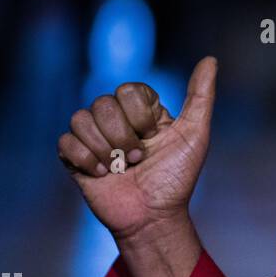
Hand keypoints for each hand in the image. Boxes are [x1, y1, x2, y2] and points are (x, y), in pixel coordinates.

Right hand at [57, 57, 217, 242]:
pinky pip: (65, 142)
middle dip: (123, 136)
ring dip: (105, 148)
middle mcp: (117, 120)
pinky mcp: (76, 158)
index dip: (140, 114)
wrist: (153, 217)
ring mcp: (95, 138)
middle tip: (138, 158)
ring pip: (81, 119)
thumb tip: (210, 60)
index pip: (129, 88)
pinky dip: (86, 159)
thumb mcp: (195, 135)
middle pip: (103, 103)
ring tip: (120, 168)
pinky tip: (103, 174)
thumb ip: (201, 97)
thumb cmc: (177, 178)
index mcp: (142, 111)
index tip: (154, 136)